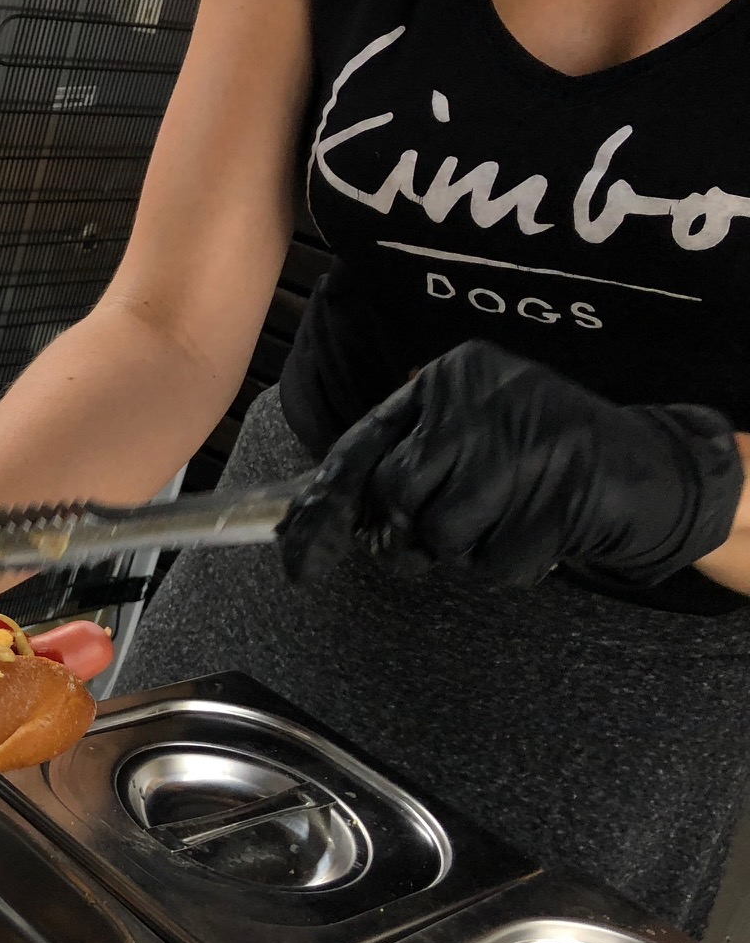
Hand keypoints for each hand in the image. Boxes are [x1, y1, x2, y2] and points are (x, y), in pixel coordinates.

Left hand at [278, 340, 743, 587]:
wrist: (644, 465)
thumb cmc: (536, 448)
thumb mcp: (470, 419)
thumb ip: (405, 447)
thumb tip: (321, 503)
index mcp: (450, 377)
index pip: (362, 445)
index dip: (326, 507)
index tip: (298, 558)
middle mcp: (479, 405)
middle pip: (396, 496)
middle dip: (409, 530)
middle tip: (445, 529)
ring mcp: (520, 452)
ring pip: (441, 535)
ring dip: (464, 548)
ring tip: (503, 517)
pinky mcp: (555, 503)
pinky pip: (493, 564)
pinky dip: (507, 563)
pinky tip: (534, 530)